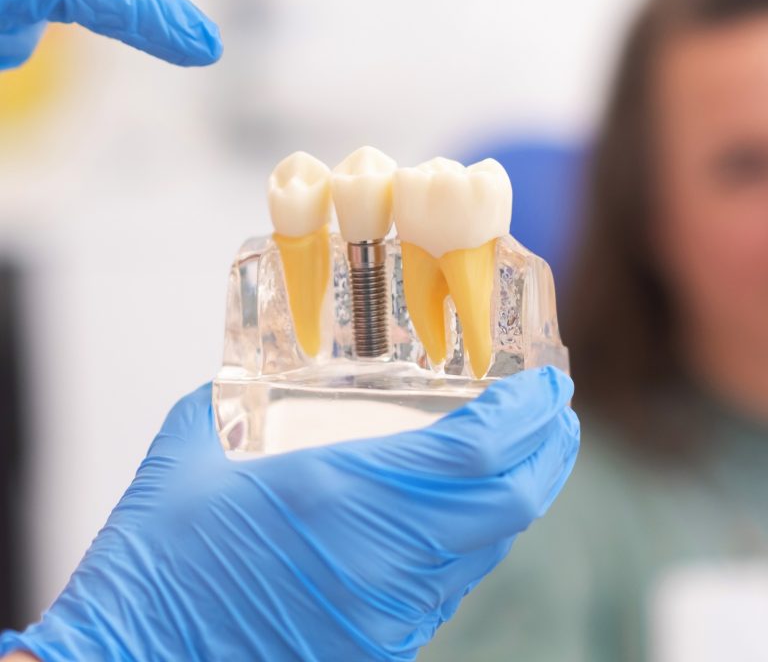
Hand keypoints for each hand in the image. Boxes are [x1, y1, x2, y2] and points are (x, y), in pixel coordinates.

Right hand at [0, 367, 578, 660]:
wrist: (131, 658)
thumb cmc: (156, 553)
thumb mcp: (198, 443)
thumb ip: (244, 396)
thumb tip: (267, 374)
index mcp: (343, 496)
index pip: (476, 450)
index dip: (526, 414)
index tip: (548, 384)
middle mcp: (384, 559)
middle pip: (509, 505)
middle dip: (550, 453)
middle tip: (559, 414)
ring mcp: (389, 614)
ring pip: (488, 547)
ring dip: (517, 494)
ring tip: (524, 452)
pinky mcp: (378, 648)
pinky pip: (452, 583)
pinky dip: (477, 537)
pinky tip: (464, 510)